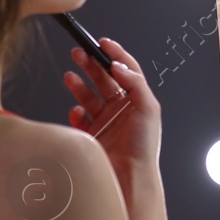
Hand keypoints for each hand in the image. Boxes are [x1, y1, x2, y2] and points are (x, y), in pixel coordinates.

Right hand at [62, 38, 162, 199]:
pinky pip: (78, 116)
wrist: (128, 176)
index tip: (102, 42)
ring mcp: (104, 120)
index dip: (115, 54)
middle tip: (79, 53)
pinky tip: (76, 111)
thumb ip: (135, 83)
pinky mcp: (90, 133)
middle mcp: (121, 108)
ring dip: (79, 84)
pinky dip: (75, 111)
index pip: (126, 70)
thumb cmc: (143, 146)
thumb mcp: (148, 108)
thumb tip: (119, 65)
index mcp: (136, 99)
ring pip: (88, 94)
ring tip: (70, 75)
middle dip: (91, 64)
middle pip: (104, 78)